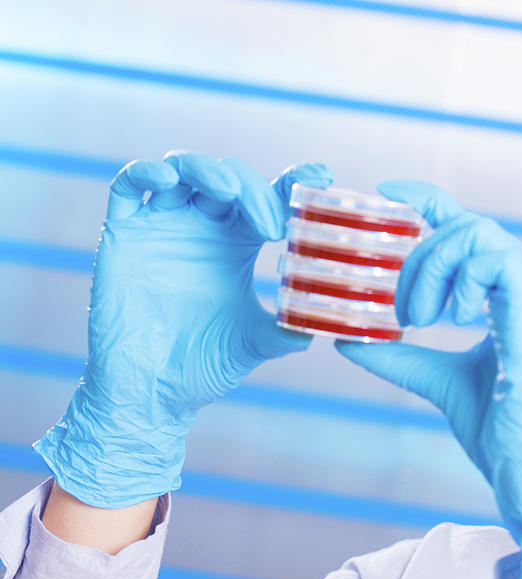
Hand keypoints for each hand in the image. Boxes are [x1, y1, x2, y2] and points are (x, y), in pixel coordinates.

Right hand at [34, 152, 332, 508]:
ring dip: (209, 170)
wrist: (151, 394)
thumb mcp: (256, 342)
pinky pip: (129, 185)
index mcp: (237, 242)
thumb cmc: (203, 365)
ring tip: (230, 194)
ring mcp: (162, 225)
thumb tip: (326, 321)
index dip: (294, 179)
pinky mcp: (124, 233)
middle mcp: (202, 226)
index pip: (269, 195)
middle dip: (256, 190)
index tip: (321, 176)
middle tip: (274, 227)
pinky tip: (168, 180)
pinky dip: (147, 172)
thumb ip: (288, 328)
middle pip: (232, 178)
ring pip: (184, 169)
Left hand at [335, 181, 521, 578]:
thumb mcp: (440, 384)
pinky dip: (461, 279)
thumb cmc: (507, 438)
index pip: (468, 230)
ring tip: (415, 317)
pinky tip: (448, 318)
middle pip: (468, 226)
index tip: (386, 196)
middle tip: (397, 306)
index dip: (427, 202)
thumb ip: (400, 357)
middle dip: (417, 251)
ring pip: (480, 235)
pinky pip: (497, 262)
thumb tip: (348, 338)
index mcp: (508, 301)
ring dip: (433, 266)